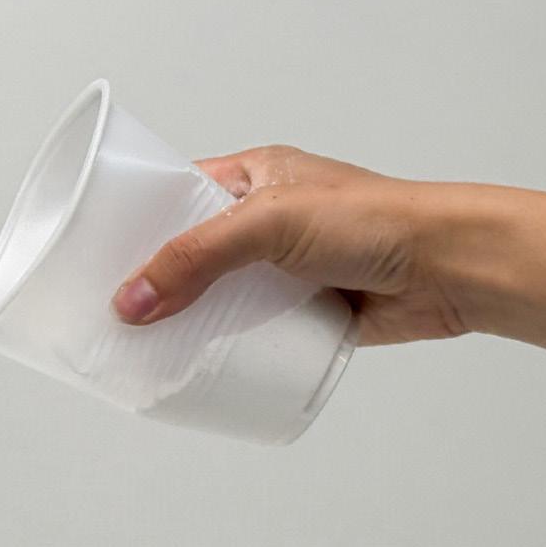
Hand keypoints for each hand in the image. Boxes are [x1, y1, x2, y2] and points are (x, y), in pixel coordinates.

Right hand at [111, 145, 469, 346]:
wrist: (448, 269)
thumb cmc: (377, 220)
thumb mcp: (270, 225)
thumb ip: (196, 259)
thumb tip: (131, 300)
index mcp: (253, 178)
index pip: (176, 196)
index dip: (135, 224)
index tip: (97, 258)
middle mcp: (265, 223)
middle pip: (190, 256)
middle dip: (155, 285)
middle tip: (115, 315)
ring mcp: (283, 271)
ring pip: (218, 300)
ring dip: (189, 324)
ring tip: (144, 349)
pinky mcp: (302, 313)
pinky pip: (250, 335)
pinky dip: (226, 351)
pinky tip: (198, 368)